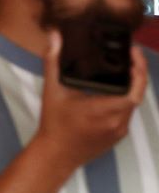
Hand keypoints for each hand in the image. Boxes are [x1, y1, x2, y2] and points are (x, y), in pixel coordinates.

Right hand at [36, 30, 146, 170]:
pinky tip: (113, 93)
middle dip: (136, 74)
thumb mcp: (52, 91)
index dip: (140, 69)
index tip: (134, 53)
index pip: (136, 87)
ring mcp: (120, 130)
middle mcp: (118, 121)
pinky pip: (127, 114)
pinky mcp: (118, 137)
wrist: (55, 155)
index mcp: (106, 108)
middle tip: (129, 57)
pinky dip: (124, 101)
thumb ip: (53, 62)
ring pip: (132, 104)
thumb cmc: (54, 124)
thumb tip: (54, 37)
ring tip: (122, 71)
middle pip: (137, 93)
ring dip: (131, 88)